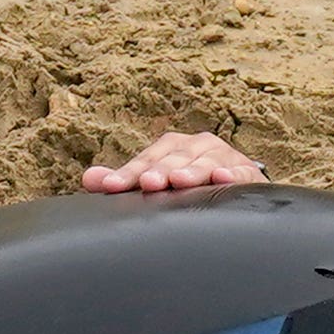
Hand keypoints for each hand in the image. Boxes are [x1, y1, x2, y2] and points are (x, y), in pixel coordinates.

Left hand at [79, 131, 265, 194]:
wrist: (238, 186)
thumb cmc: (190, 184)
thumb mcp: (158, 180)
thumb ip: (125, 181)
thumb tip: (88, 179)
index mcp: (173, 147)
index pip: (146, 160)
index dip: (128, 173)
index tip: (111, 186)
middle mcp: (196, 146)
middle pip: (174, 159)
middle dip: (160, 171)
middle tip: (146, 183)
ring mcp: (222, 157)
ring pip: (204, 163)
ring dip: (192, 171)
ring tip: (179, 181)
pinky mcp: (245, 171)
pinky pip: (238, 172)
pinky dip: (231, 175)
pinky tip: (222, 179)